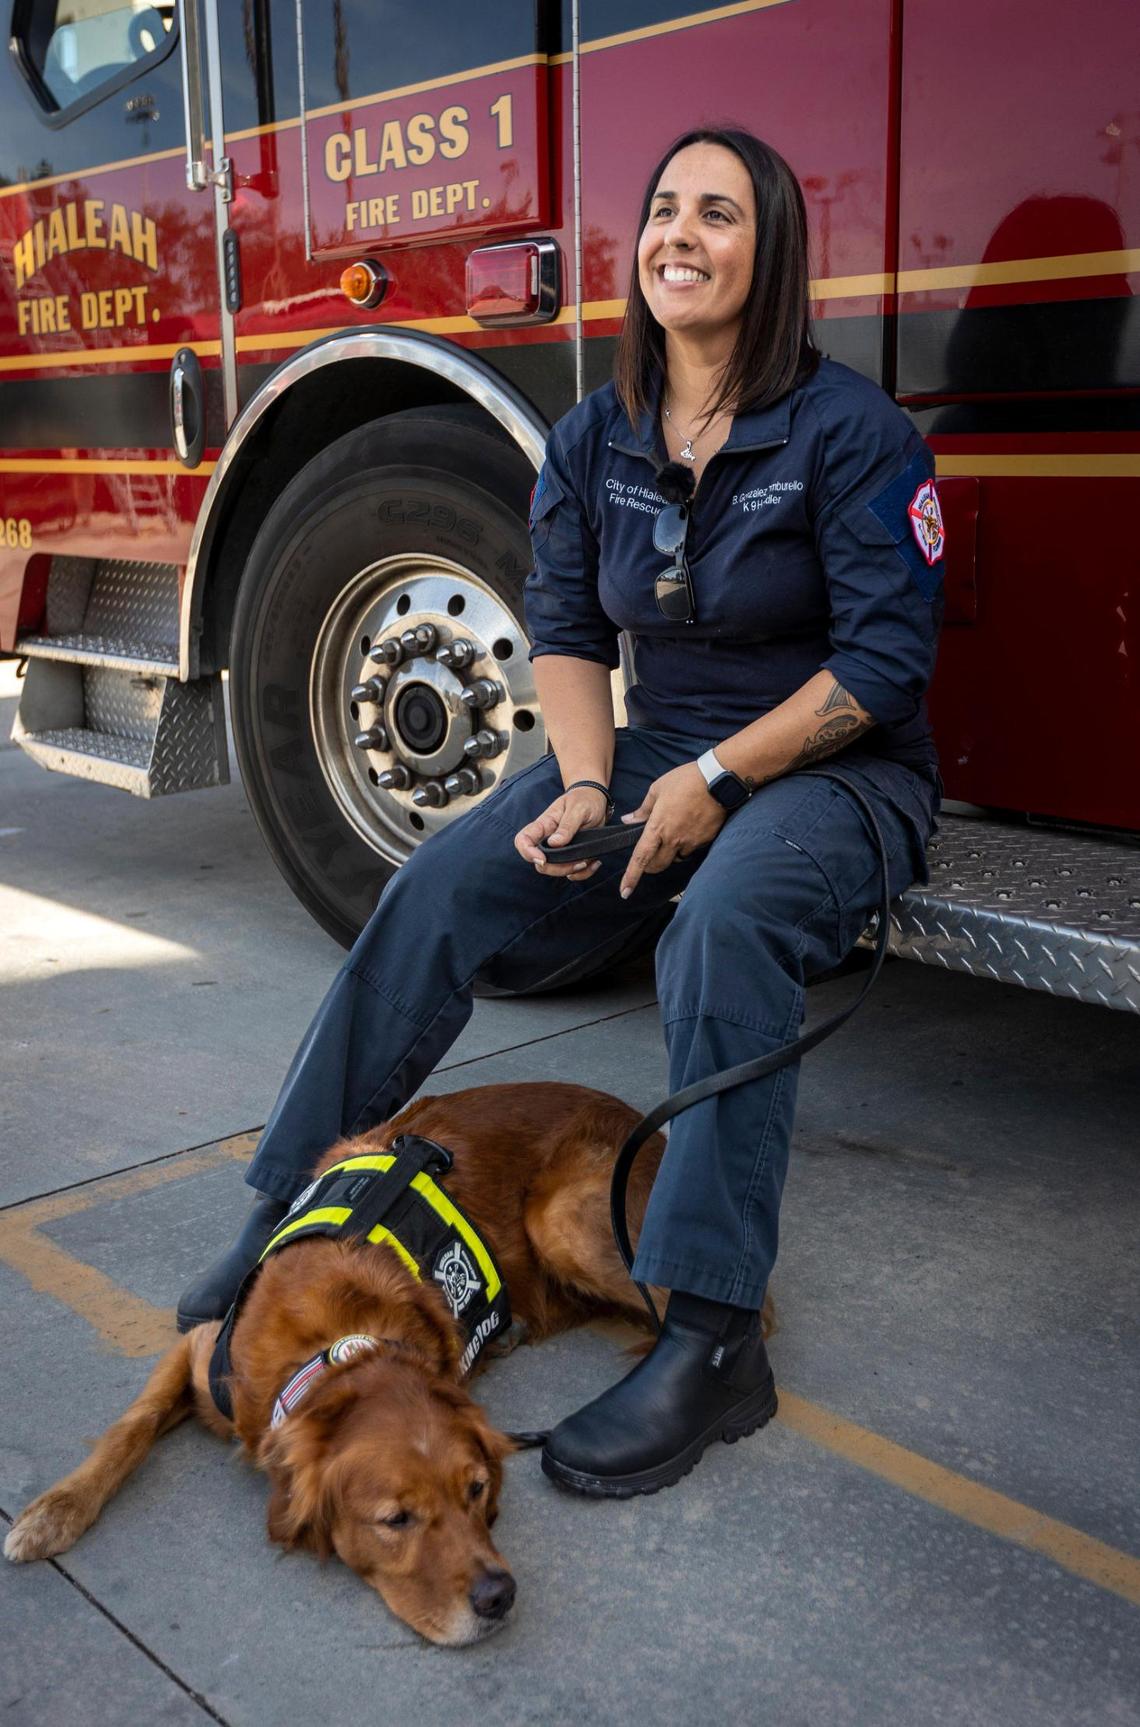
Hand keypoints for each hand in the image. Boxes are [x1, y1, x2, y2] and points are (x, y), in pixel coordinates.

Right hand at [514, 784, 610, 880]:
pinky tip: (594, 863)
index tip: (543, 859)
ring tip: (588, 860)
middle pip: (540, 863)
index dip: (528, 852)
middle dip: (557, 868)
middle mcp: (548, 840)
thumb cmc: (584, 800)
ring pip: (555, 870)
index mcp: (544, 825)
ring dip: (572, 871)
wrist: (597, 802)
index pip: (523, 840)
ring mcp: (559, 850)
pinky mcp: (571, 856)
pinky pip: (571, 873)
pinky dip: (583, 873)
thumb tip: (554, 843)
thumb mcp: (578, 809)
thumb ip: (567, 826)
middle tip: (579, 861)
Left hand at [619, 762, 725, 897]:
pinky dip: (688, 844)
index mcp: (657, 827)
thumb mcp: (658, 789)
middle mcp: (674, 839)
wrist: (718, 779)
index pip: (641, 858)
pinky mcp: (705, 840)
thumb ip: (643, 809)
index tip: (624, 892)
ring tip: (675, 830)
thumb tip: (629, 820)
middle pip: (658, 865)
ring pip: (676, 858)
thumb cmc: (686, 780)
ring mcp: (691, 842)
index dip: (631, 877)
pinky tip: (691, 826)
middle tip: (650, 855)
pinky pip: (692, 849)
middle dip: (651, 866)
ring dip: (671, 853)